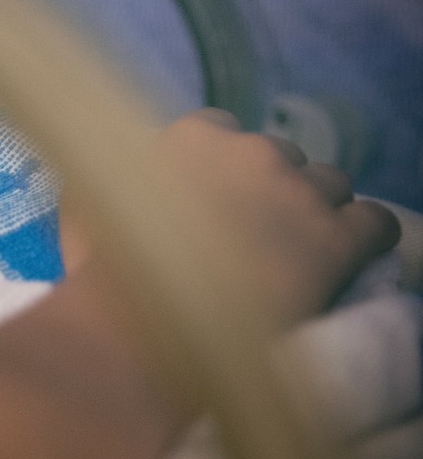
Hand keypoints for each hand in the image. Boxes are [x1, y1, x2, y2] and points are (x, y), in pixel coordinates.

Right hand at [60, 108, 400, 327]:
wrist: (142, 330)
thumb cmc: (102, 273)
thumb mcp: (83, 202)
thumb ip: (107, 171)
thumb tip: (111, 166)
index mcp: (187, 136)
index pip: (218, 128)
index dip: (215, 166)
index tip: (205, 200)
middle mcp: (248, 150)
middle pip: (277, 156)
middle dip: (267, 188)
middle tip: (245, 236)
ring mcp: (298, 191)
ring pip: (330, 184)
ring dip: (313, 212)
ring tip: (291, 255)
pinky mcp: (338, 238)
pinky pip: (375, 223)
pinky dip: (363, 241)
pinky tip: (342, 264)